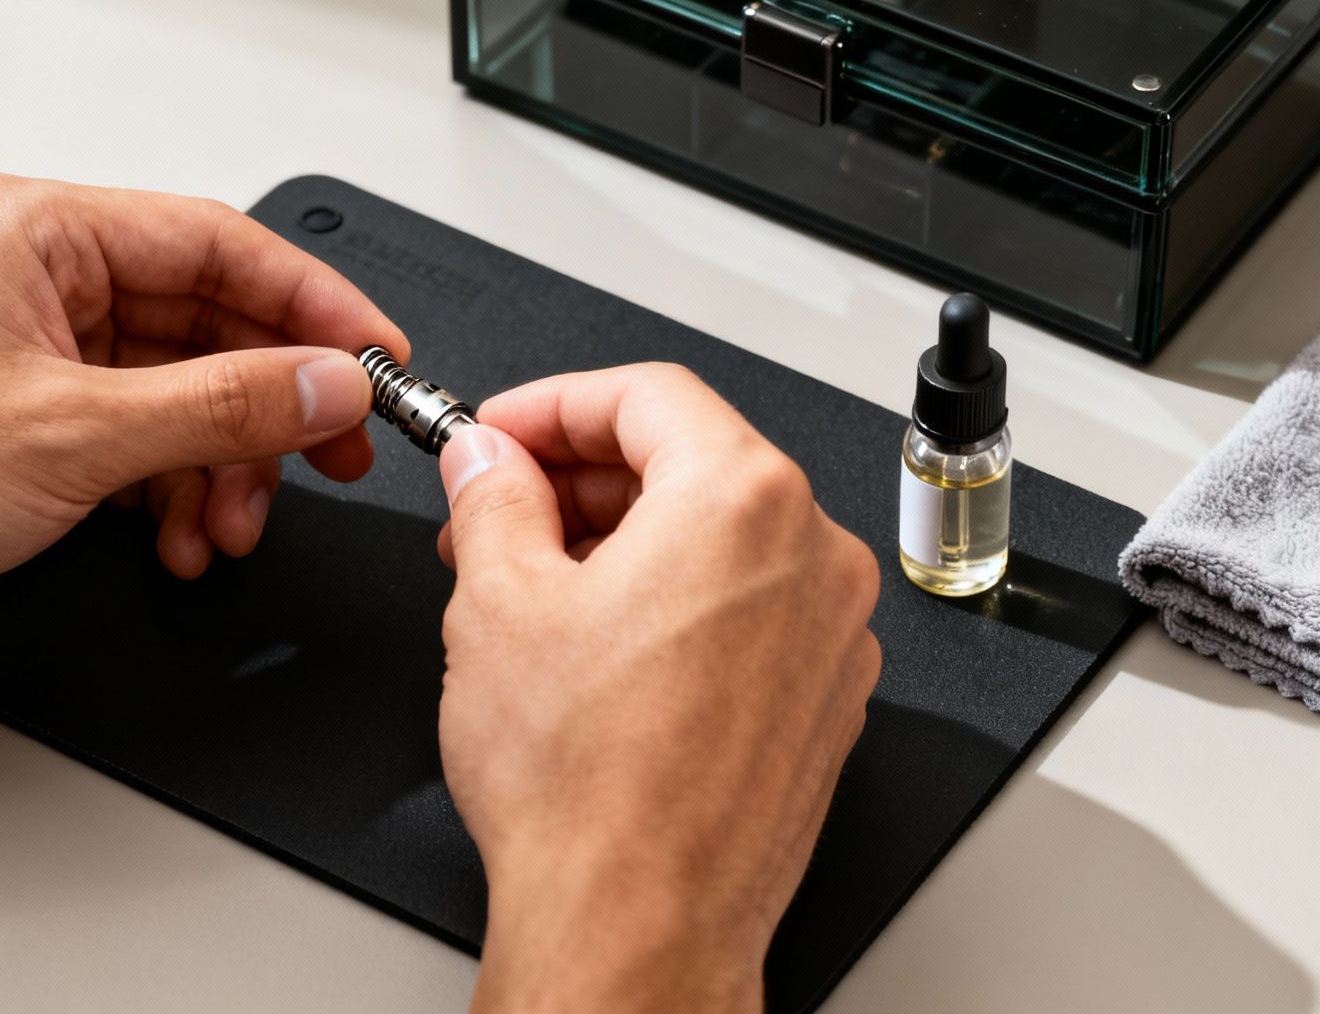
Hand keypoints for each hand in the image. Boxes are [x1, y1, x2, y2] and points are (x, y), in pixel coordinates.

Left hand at [0, 174, 405, 775]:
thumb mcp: (76, 436)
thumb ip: (225, 405)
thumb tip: (327, 382)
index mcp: (34, 232)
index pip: (216, 242)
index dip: (312, 301)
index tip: (376, 352)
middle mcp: (39, 282)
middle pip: (210, 321)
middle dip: (274, 400)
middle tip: (338, 447)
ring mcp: (39, 354)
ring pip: (187, 393)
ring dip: (225, 465)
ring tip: (232, 521)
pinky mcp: (38, 424)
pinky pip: (150, 441)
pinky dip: (179, 491)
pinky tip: (181, 535)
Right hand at [433, 365, 881, 1013]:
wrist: (638, 924)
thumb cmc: (588, 788)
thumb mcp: (496, 601)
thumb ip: (491, 496)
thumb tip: (488, 460)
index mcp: (744, 500)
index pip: (647, 394)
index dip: (552, 403)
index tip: (500, 433)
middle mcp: (813, 557)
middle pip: (692, 462)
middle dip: (581, 477)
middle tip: (499, 507)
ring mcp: (831, 635)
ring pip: (722, 540)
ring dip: (625, 541)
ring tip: (535, 585)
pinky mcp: (825, 701)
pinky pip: (750, 612)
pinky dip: (678, 603)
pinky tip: (601, 646)